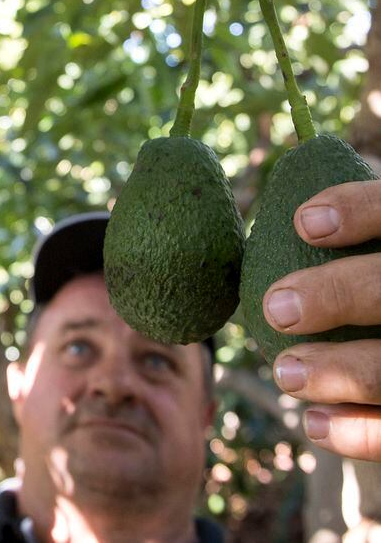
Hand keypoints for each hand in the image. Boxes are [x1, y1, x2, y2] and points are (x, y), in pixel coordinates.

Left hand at [263, 179, 380, 460]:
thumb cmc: (380, 287)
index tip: (301, 223)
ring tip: (285, 374)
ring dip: (341, 372)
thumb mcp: (376, 254)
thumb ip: (352, 235)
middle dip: (337, 295)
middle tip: (275, 309)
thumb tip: (273, 224)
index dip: (359, 209)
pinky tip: (314, 425)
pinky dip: (364, 433)